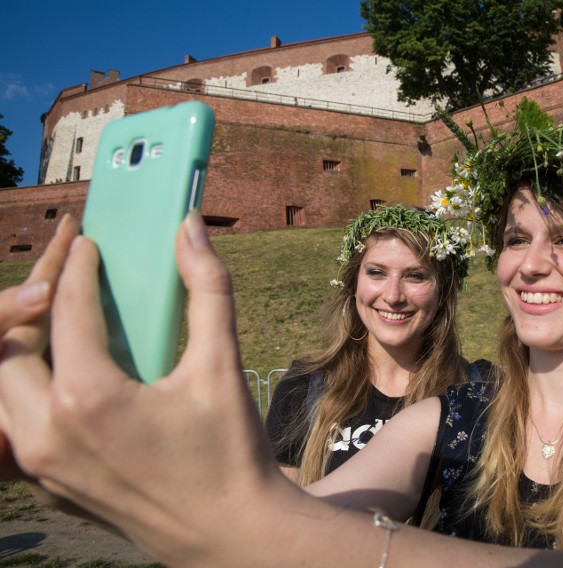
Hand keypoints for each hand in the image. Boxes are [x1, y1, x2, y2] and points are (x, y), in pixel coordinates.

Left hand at [0, 211, 285, 565]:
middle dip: (37, 296)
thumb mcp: (221, 367)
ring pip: (4, 384)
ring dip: (24, 342)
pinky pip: (15, 421)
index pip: (68, 311)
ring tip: (58, 314)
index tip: (86, 240)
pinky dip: (28, 385)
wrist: (230, 534)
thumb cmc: (229, 453)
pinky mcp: (46, 483)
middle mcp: (48, 432)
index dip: (77, 266)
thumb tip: (189, 229)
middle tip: (65, 268)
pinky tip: (63, 370)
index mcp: (88, 400)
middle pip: (14, 342)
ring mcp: (40, 464)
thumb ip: (206, 289)